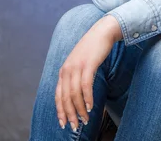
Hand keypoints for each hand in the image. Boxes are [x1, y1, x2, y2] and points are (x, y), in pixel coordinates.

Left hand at [55, 15, 122, 131]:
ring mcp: (77, 66)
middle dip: (70, 114)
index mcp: (63, 71)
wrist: (102, 32)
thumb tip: (76, 94)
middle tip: (75, 127)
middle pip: (65, 97)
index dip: (60, 111)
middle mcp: (67, 69)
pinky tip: (90, 106)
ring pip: (75, 94)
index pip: (58, 96)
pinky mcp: (88, 64)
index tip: (63, 124)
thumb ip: (75, 76)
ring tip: (85, 119)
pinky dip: (87, 98)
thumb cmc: (93, 50)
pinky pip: (85, 85)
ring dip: (79, 109)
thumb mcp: (80, 64)